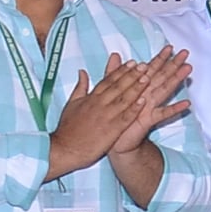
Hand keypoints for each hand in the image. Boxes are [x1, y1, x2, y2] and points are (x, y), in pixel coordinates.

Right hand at [49, 48, 190, 176]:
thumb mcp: (71, 104)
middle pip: (118, 87)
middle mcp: (99, 104)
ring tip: (147, 78)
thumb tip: (83, 72)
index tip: (132, 63)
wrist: (64, 149)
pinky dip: (134, 109)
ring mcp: (106, 117)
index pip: (108, 81)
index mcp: (90, 98)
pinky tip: (143, 101)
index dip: (121, 71)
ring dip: (136, 88)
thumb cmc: (67, 129)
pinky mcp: (111, 130)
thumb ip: (80, 87)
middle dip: (132, 75)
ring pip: (124, 99)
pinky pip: (125, 118)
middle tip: (144, 65)